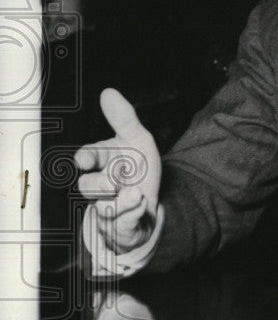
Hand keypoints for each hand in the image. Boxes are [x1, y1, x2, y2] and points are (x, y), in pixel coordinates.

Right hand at [75, 88, 161, 253]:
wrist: (149, 206)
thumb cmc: (138, 170)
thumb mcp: (139, 141)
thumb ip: (124, 119)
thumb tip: (107, 92)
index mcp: (102, 162)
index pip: (88, 157)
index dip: (86, 158)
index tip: (86, 160)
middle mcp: (99, 186)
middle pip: (88, 185)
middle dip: (101, 184)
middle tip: (115, 183)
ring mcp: (106, 208)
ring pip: (104, 208)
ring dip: (122, 201)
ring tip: (137, 194)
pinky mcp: (119, 227)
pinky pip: (122, 224)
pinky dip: (132, 214)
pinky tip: (141, 206)